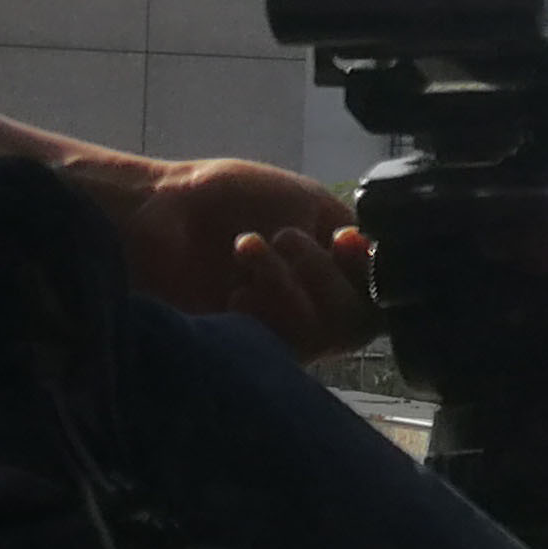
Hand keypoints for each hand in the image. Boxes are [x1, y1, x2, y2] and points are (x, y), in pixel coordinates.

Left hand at [109, 155, 382, 360]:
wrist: (162, 212)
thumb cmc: (230, 199)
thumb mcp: (309, 204)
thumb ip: (353, 236)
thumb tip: (385, 259)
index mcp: (334, 269)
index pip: (381, 294)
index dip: (371, 272)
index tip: (344, 239)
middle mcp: (314, 306)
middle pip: (359, 322)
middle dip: (324, 275)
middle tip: (283, 237)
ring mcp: (282, 331)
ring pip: (324, 335)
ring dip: (289, 284)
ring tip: (248, 248)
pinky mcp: (248, 349)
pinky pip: (285, 346)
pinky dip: (267, 307)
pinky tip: (236, 286)